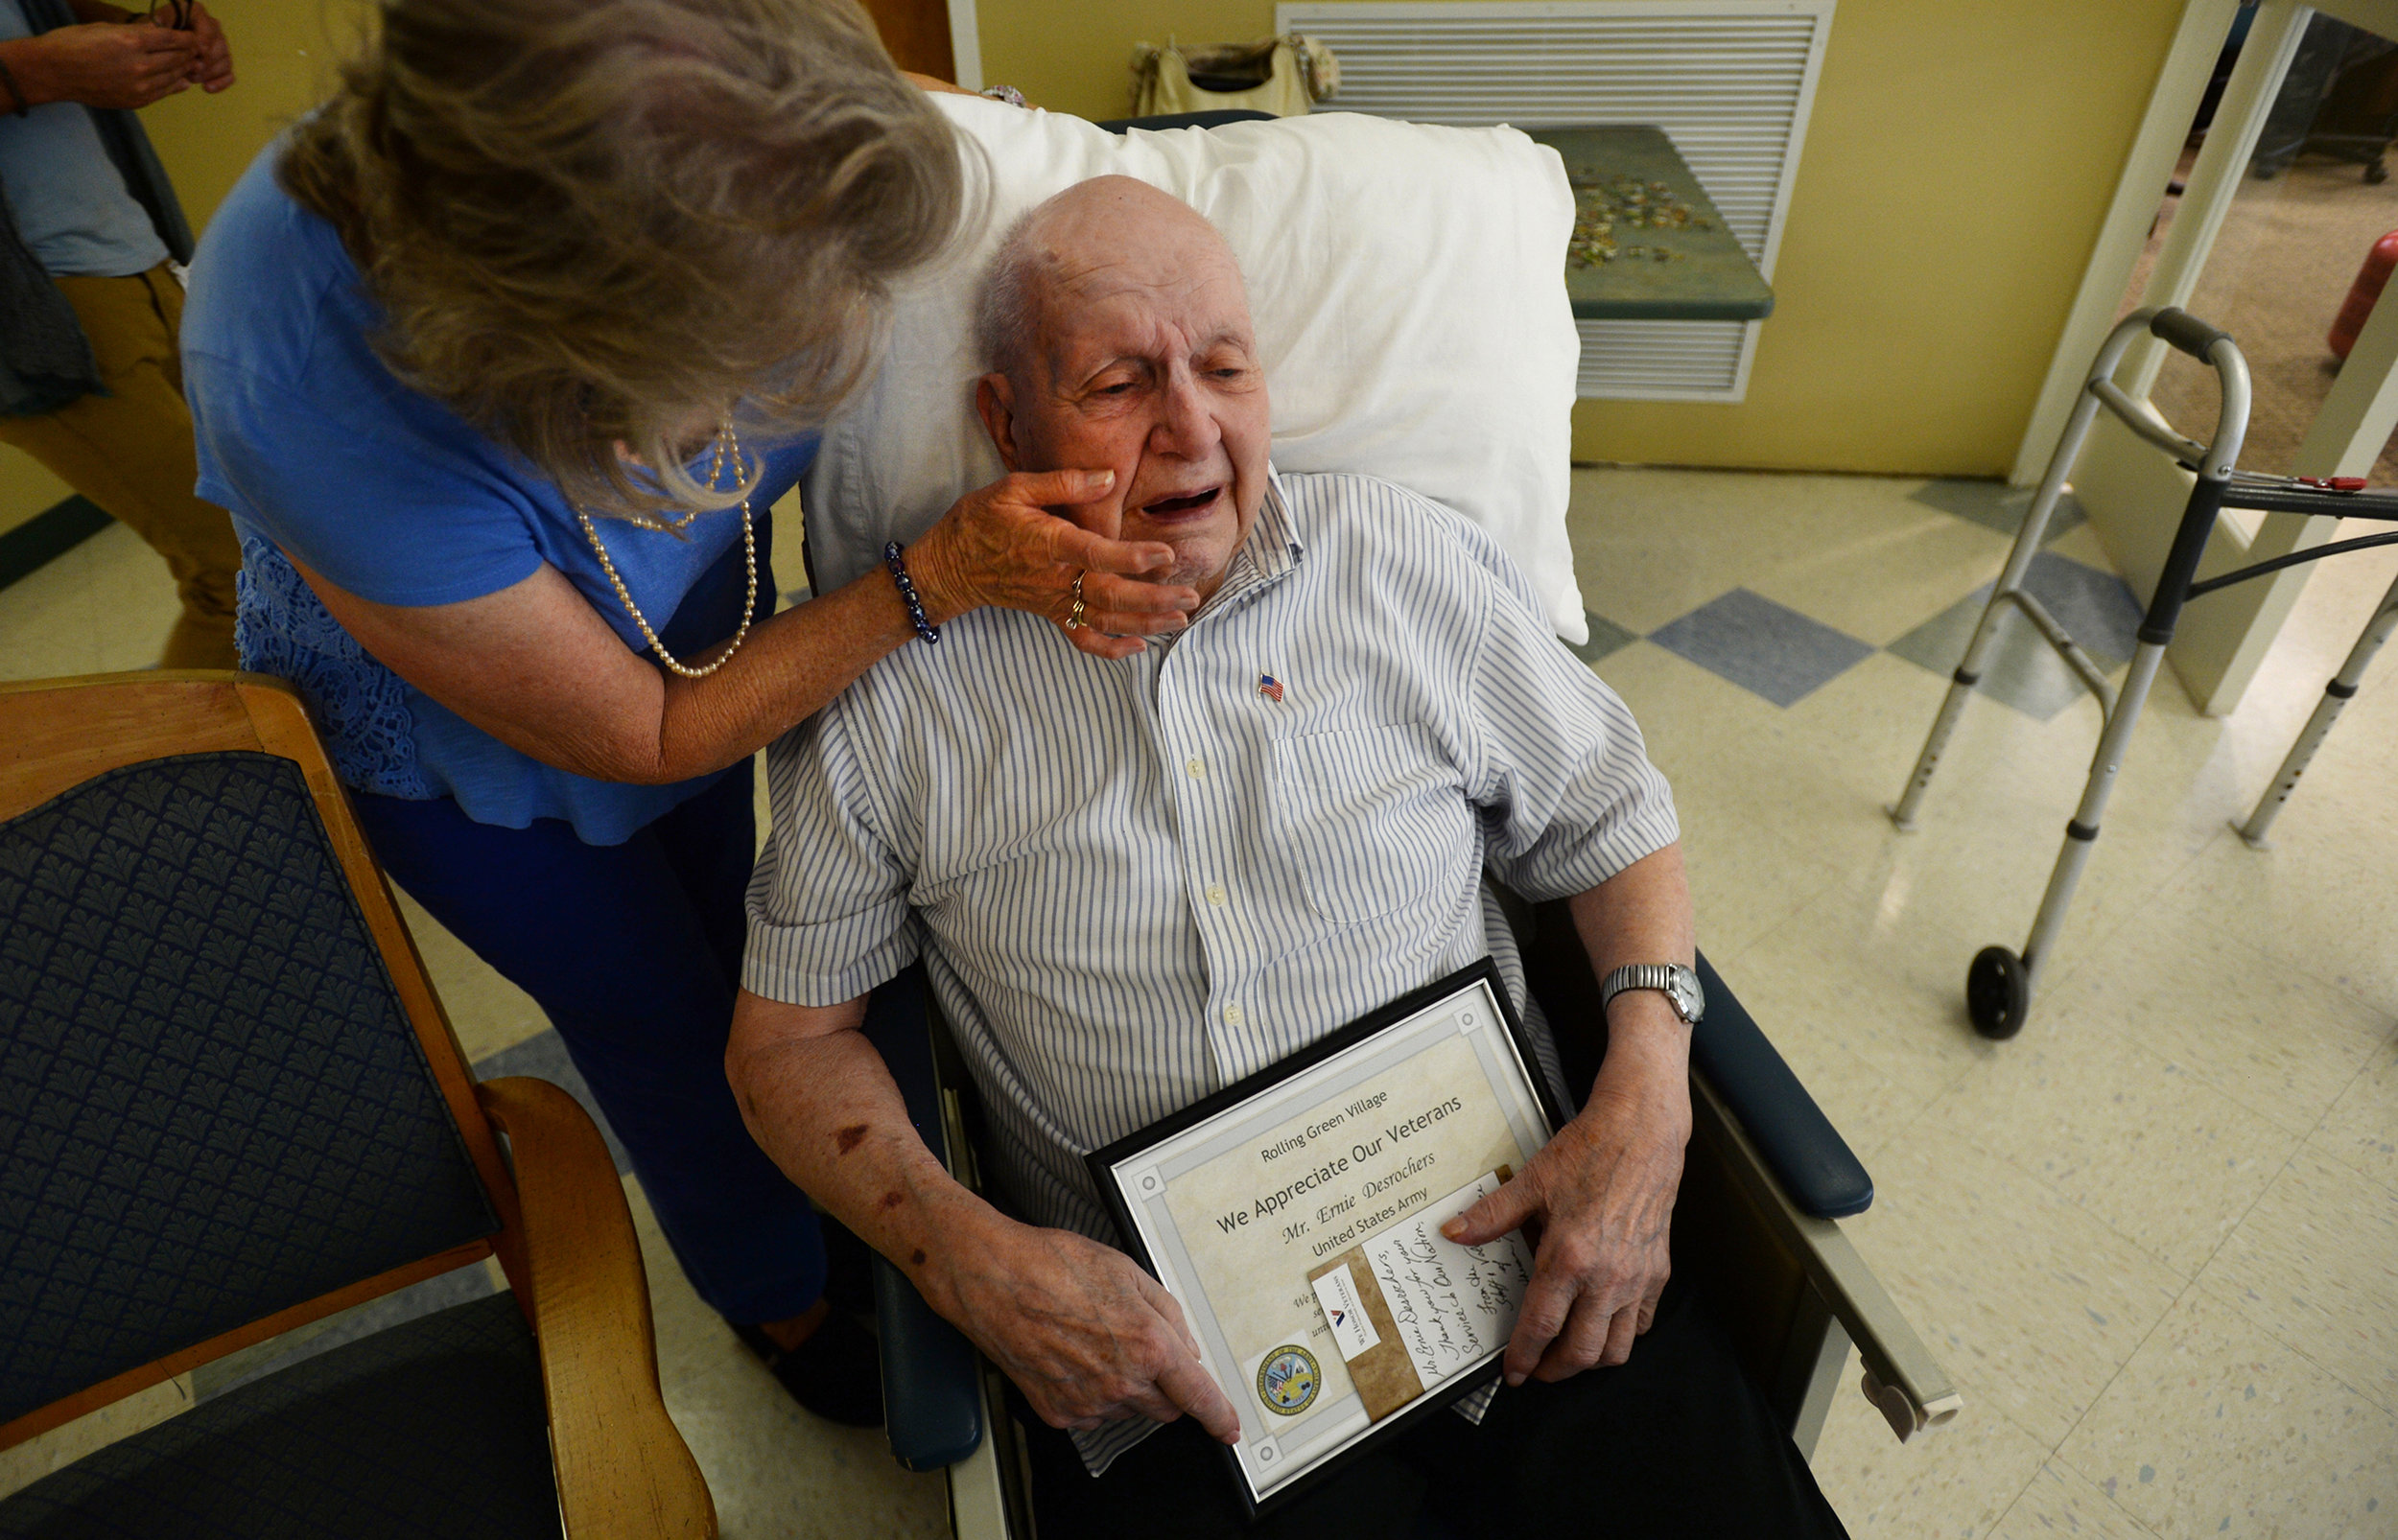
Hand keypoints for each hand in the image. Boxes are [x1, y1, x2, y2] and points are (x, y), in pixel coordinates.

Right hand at [10, 21, 194, 107]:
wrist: (54, 72)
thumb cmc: (75, 43)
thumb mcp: (107, 29)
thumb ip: (137, 34)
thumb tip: (162, 36)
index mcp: (131, 40)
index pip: (171, 38)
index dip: (187, 38)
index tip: (195, 37)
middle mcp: (140, 64)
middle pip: (177, 58)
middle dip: (189, 53)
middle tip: (198, 51)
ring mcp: (139, 86)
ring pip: (173, 76)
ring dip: (185, 70)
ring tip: (192, 64)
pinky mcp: (136, 101)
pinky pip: (163, 92)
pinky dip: (175, 86)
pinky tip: (182, 81)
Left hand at [160, 1, 231, 91]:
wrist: (153, 45)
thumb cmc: (153, 34)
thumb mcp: (152, 25)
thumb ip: (164, 28)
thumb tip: (180, 43)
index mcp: (197, 13)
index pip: (209, 27)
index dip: (205, 41)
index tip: (198, 52)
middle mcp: (212, 28)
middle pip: (220, 45)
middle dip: (207, 60)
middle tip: (191, 70)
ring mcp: (219, 47)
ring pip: (226, 60)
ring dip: (210, 72)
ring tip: (192, 78)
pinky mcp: (221, 64)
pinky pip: (229, 75)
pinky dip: (220, 83)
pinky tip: (206, 88)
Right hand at [906, 469, 1199, 660]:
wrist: (950, 565)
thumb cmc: (981, 520)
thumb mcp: (1013, 488)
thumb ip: (1062, 482)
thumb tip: (1108, 476)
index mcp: (1047, 543)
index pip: (1095, 554)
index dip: (1130, 557)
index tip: (1165, 554)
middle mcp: (1054, 578)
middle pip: (1110, 595)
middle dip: (1153, 598)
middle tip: (1190, 596)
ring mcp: (1053, 601)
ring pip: (1104, 620)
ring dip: (1145, 622)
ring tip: (1180, 618)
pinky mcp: (1050, 614)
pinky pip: (1082, 639)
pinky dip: (1110, 649)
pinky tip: (1138, 645)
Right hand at [925, 1213, 1241, 1441]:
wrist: (993, 1279)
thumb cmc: (1053, 1265)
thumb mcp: (1126, 1271)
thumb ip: (1166, 1312)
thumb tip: (1185, 1344)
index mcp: (1146, 1343)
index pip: (1197, 1394)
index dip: (1219, 1415)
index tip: (1228, 1427)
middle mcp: (1120, 1380)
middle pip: (1165, 1408)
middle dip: (1166, 1387)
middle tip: (1141, 1350)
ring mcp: (1087, 1401)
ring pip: (1129, 1409)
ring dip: (1126, 1387)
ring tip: (1093, 1341)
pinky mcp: (1059, 1411)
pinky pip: (1093, 1414)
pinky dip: (1093, 1393)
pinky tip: (1073, 1356)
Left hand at [1441, 1044, 1689, 1384]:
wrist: (1642, 1132)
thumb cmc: (1589, 1152)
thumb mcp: (1532, 1182)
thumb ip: (1491, 1216)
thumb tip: (1453, 1232)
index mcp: (1570, 1256)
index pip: (1542, 1326)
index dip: (1523, 1357)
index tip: (1513, 1372)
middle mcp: (1607, 1276)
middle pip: (1581, 1352)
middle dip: (1554, 1371)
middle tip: (1536, 1369)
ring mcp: (1637, 1277)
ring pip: (1617, 1348)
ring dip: (1589, 1361)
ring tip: (1568, 1354)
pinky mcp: (1657, 1271)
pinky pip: (1641, 1323)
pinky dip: (1621, 1335)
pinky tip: (1602, 1324)